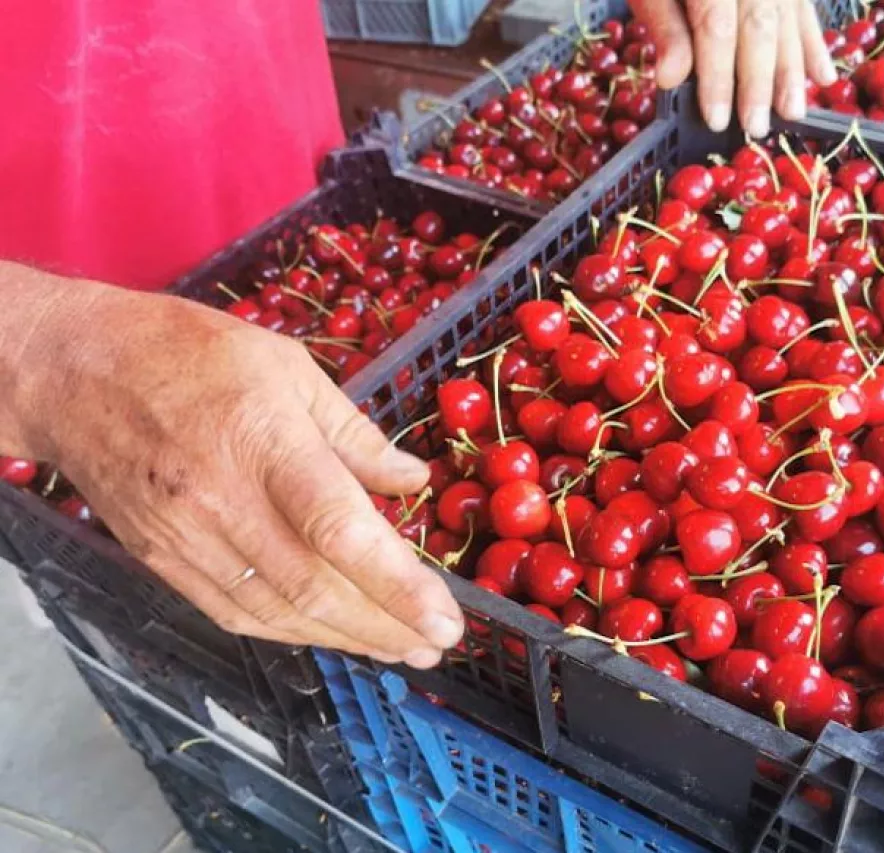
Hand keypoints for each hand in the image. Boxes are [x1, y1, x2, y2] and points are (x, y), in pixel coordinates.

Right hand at [7, 267, 462, 667]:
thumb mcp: (287, 367)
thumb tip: (414, 480)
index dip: (396, 583)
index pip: (338, 530)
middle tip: (440, 641)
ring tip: (403, 648)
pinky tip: (335, 635)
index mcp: (263, 443)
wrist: (73, 372)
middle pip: (315, 587)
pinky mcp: (163, 560)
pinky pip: (237, 613)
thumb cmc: (189, 353)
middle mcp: (223, 502)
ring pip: (278, 612)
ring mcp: (187, 539)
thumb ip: (354, 432)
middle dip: (386, 625)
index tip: (444, 615)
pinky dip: (293, 632)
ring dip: (348, 639)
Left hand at [630, 0, 836, 136]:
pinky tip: (822, 75)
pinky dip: (813, 43)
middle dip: (761, 81)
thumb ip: (663, 26)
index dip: (718, 76)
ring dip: (793, 69)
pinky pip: (803, 10)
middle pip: (760, 27)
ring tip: (794, 111)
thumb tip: (671, 79)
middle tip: (759, 127)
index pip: (717, 28)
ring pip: (788, 19)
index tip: (718, 119)